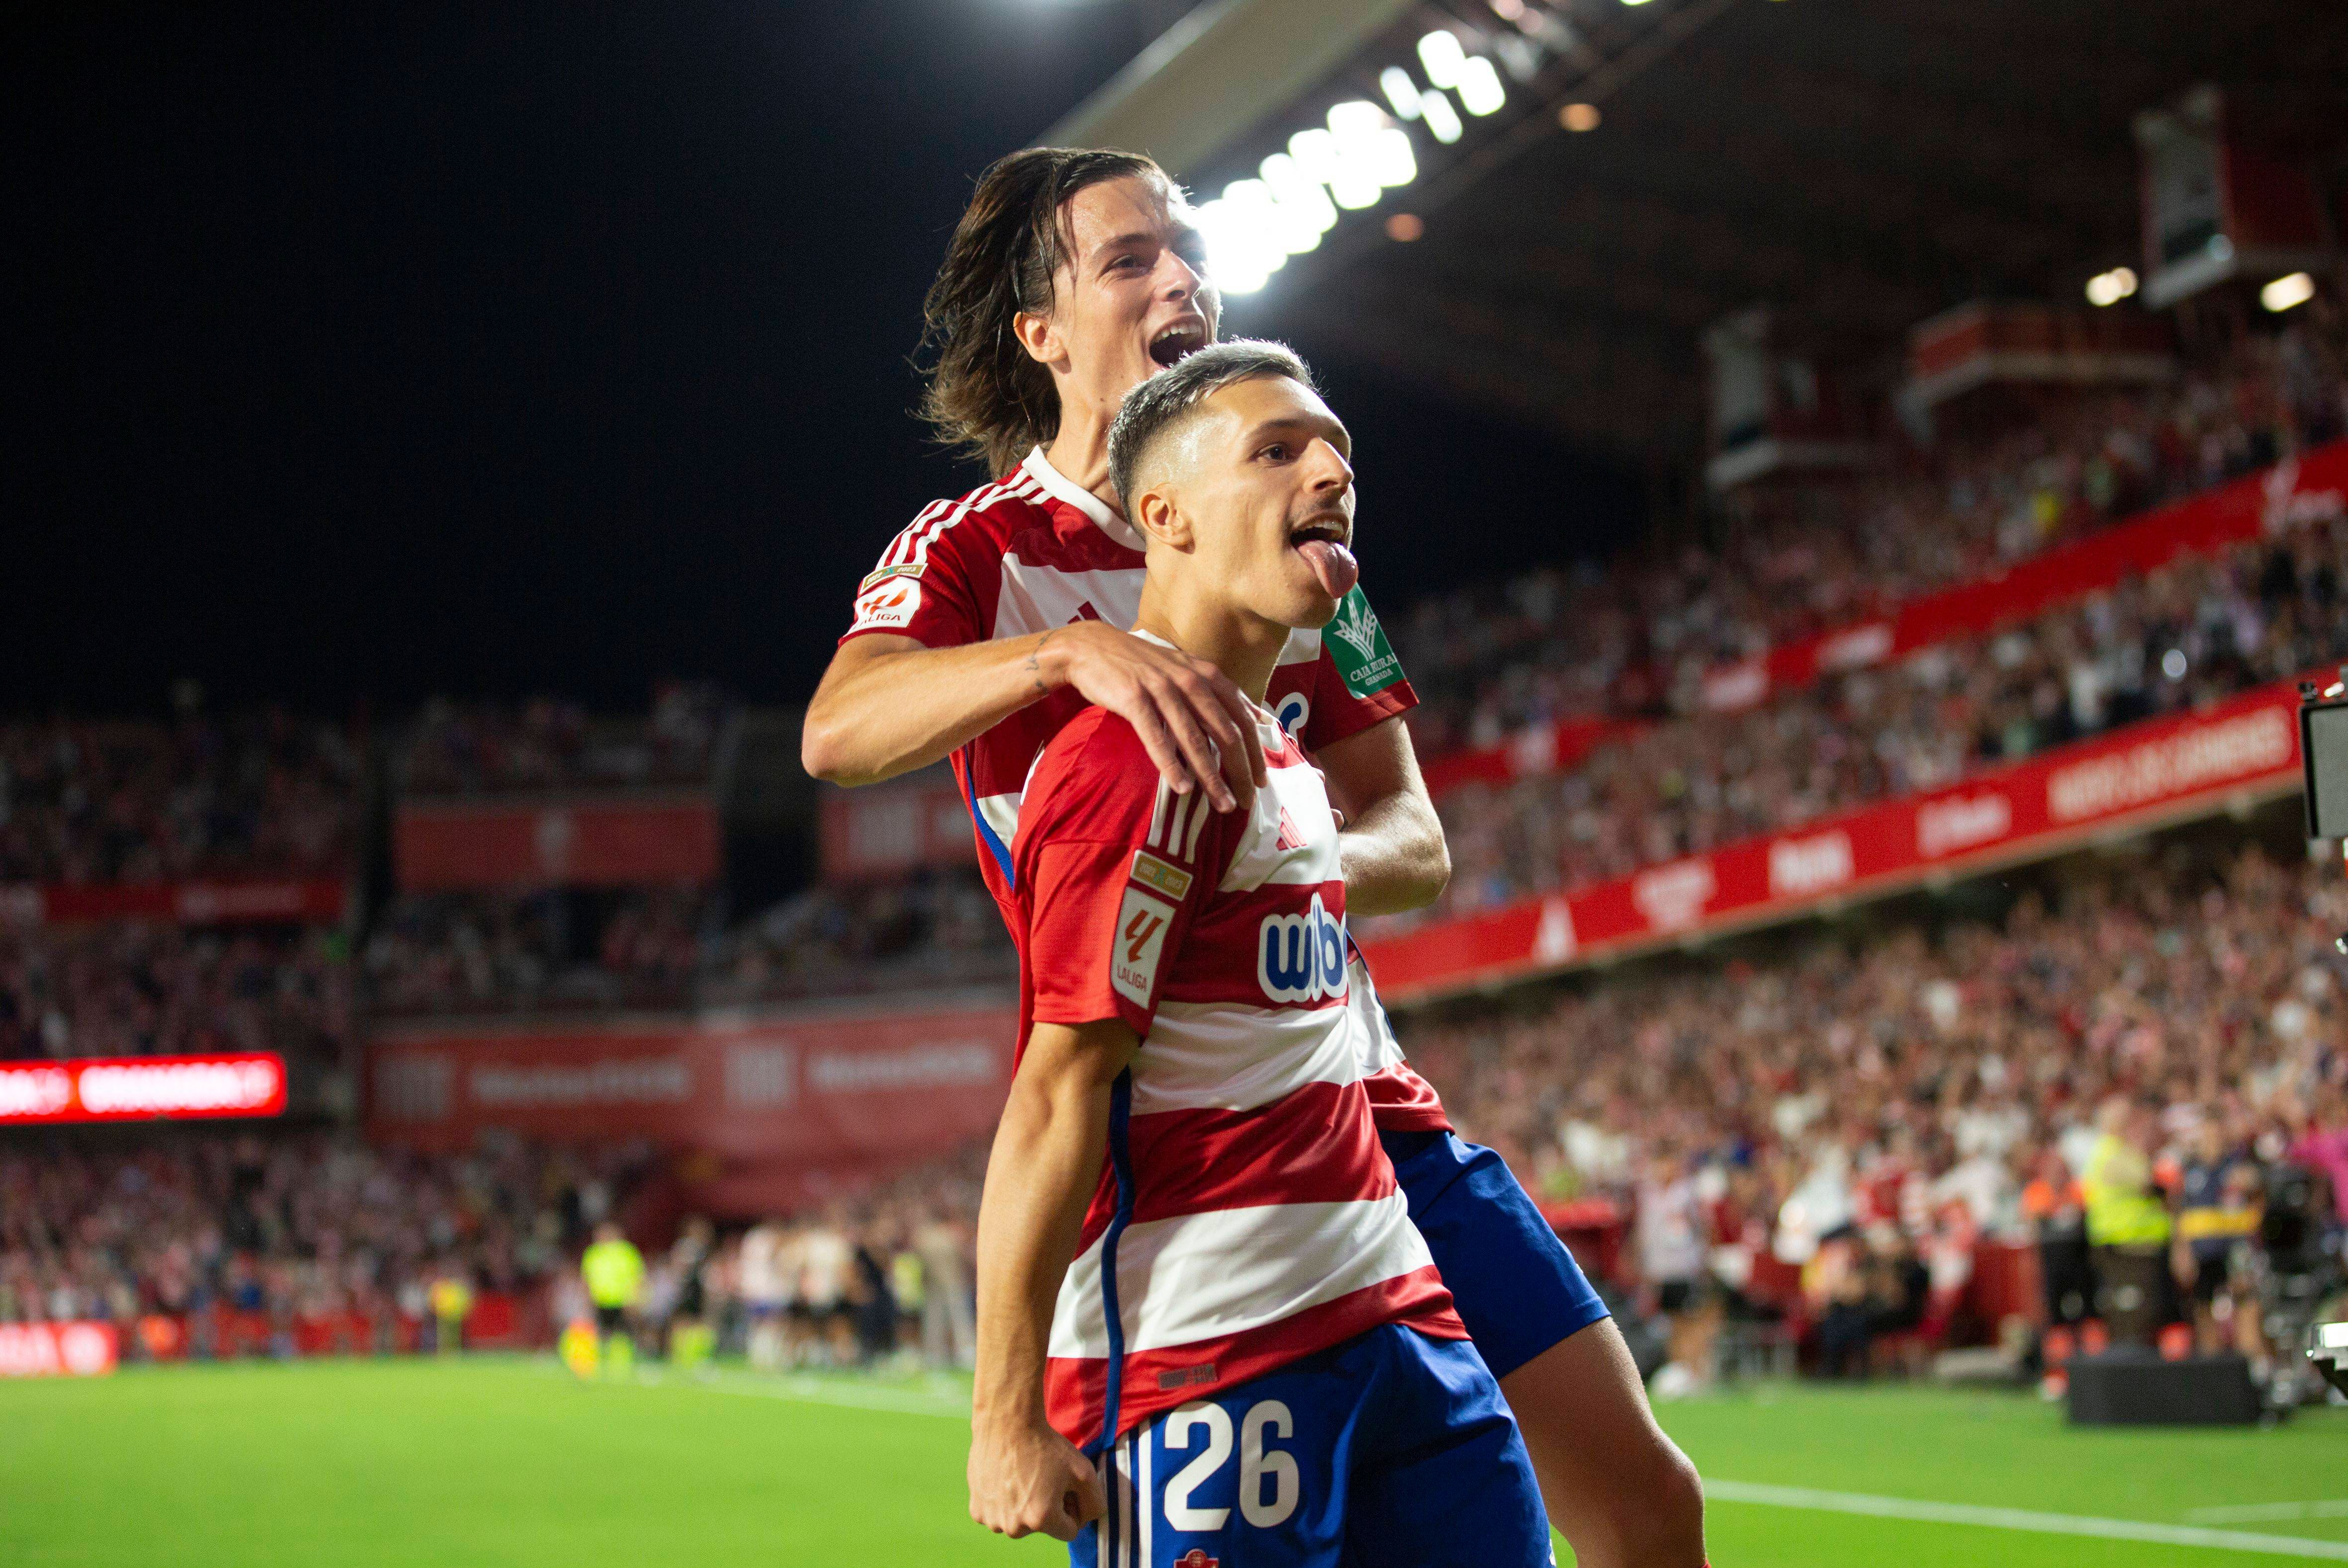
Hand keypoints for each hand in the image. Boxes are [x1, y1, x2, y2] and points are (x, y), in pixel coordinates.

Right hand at [968, 1413, 1104, 1541]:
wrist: (1006, 1423)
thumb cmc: (1046, 1445)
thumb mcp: (1084, 1471)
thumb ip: (1096, 1503)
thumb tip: (1086, 1518)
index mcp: (1042, 1519)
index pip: (1069, 1531)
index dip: (1073, 1508)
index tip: (1065, 1488)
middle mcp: (1015, 1526)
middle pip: (1042, 1528)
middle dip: (1047, 1508)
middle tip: (1043, 1478)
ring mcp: (993, 1519)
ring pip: (1019, 1522)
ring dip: (1023, 1506)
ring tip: (1023, 1477)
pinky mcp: (977, 1510)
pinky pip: (998, 1514)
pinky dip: (1003, 1502)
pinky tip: (1006, 1478)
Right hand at [1050, 621, 1266, 811]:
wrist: (1092, 646)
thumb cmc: (1142, 664)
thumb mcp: (1187, 668)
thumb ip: (1217, 692)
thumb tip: (1254, 716)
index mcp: (1208, 675)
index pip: (1243, 718)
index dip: (1256, 752)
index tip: (1261, 781)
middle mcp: (1191, 680)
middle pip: (1225, 733)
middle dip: (1240, 771)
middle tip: (1247, 802)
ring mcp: (1162, 689)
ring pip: (1195, 740)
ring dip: (1212, 777)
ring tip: (1223, 804)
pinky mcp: (1134, 698)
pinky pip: (1157, 737)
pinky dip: (1171, 764)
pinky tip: (1183, 788)